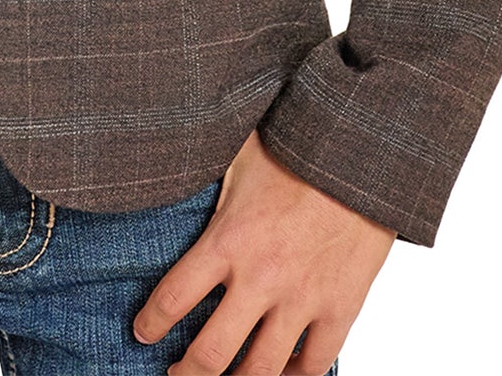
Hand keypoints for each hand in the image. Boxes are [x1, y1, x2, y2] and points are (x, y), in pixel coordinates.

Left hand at [131, 129, 394, 374]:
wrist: (358, 155)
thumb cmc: (294, 148)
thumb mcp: (236, 156)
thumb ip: (203, 174)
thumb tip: (169, 165)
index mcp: (228, 240)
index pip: (173, 299)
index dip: (150, 323)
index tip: (142, 331)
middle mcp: (261, 277)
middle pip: (211, 354)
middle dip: (185, 375)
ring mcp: (303, 299)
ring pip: (261, 371)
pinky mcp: (340, 309)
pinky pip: (314, 366)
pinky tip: (280, 373)